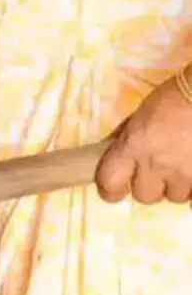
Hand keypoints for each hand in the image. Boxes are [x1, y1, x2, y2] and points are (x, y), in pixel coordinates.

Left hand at [95, 70, 191, 204]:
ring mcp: (185, 173)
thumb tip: (113, 153)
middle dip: (150, 186)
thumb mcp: (141, 115)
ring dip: (177, 186)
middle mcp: (156, 164)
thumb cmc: (174, 97)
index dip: (110, 190)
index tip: (115, 189)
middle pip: (144, 196)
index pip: (110, 182)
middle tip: (157, 172)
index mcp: (133, 146)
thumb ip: (127, 138)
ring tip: (183, 167)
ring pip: (175, 197)